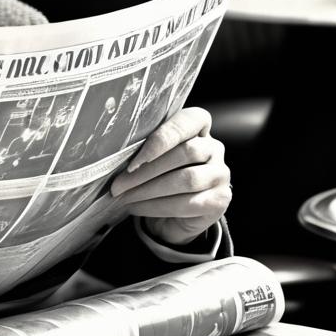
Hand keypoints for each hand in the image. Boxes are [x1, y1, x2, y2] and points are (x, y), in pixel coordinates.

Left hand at [110, 107, 230, 245]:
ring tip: (124, 197)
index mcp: (199, 128)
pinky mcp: (219, 200)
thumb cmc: (157, 176)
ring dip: (149, 190)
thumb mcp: (151, 156)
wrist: (173, 214)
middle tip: (118, 185)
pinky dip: (157, 206)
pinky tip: (137, 208)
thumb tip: (114, 156)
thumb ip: (144, 148)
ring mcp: (221, 174)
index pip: (191, 120)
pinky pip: (188, 203)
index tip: (135, 159)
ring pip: (186, 179)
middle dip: (146, 171)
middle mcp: (215, 148)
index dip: (164, 137)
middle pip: (186, 153)